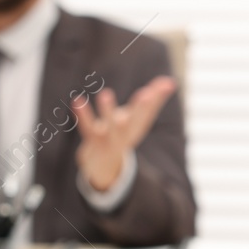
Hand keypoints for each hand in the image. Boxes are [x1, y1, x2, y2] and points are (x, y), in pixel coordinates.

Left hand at [72, 76, 176, 191]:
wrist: (105, 166)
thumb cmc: (124, 134)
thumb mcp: (140, 119)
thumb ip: (154, 100)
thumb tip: (171, 82)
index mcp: (139, 125)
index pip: (150, 110)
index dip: (157, 97)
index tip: (166, 84)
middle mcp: (127, 133)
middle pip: (135, 120)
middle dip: (141, 108)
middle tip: (146, 94)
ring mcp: (110, 139)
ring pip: (110, 126)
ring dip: (108, 110)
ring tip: (106, 93)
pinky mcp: (93, 142)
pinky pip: (87, 128)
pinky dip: (83, 116)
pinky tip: (77, 101)